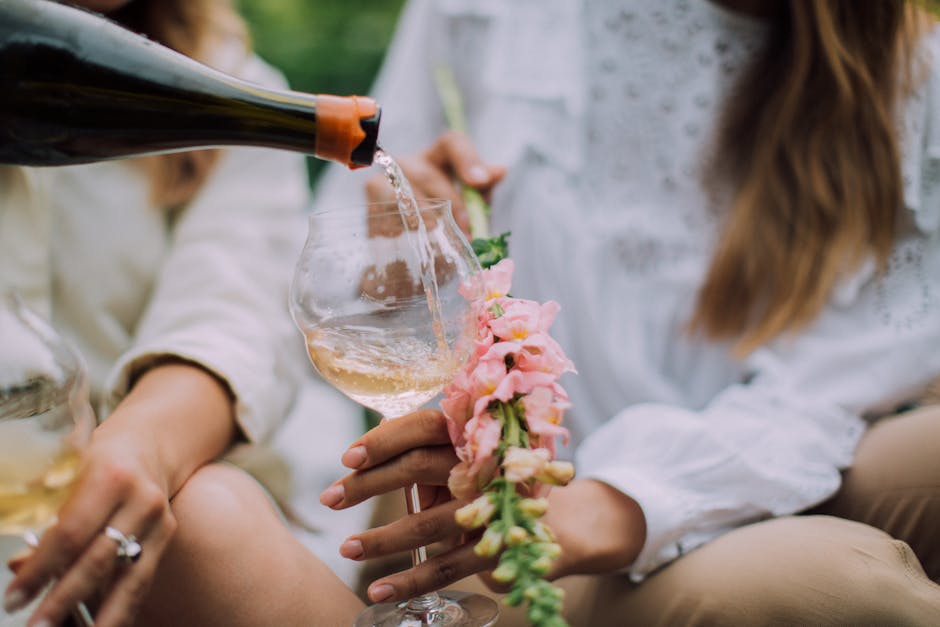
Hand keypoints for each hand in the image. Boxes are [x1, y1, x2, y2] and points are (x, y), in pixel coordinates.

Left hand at [4, 362, 235, 626]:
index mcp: (110, 476)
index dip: (41, 570)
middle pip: (99, 560)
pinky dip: (122, 608)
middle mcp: (140, 499)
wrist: (153, 442)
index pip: (71, 533)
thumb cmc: (99, 457)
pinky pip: (142, 580)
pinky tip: (103, 626)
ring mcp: (159, 520)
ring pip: (130, 579)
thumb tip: (21, 566)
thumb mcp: (69, 472)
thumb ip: (48, 516)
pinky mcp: (167, 536)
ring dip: (100, 617)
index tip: (14, 599)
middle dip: (63, 600)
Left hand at [322, 410, 647, 604]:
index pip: (423, 425)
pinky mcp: (498, 548)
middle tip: (329, 498)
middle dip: (367, 484)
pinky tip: (379, 590)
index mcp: (476, 433)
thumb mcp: (468, 459)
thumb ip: (427, 454)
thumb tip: (364, 456)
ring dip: (382, 539)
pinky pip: (446, 567)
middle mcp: (486, 463)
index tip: (347, 458)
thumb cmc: (497, 483)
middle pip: (418, 467)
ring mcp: (494, 507)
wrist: (562, 523)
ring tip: (347, 547)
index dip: (383, 439)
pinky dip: (410, 580)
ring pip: (428, 522)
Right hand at [365, 131, 505, 235]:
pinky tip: (417, 243)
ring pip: (409, 196)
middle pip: (430, 175)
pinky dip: (408, 230)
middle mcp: (409, 162)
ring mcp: (385, 178)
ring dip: (431, 222)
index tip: (481, 181)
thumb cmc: (443, 229)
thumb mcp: (469, 210)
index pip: (453, 142)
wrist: (408, 262)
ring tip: (446, 244)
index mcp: (438, 158)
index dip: (468, 158)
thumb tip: (499, 170)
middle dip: (452, 204)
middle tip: (467, 230)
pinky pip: (391, 213)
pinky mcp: (371, 201)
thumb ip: (482, 192)